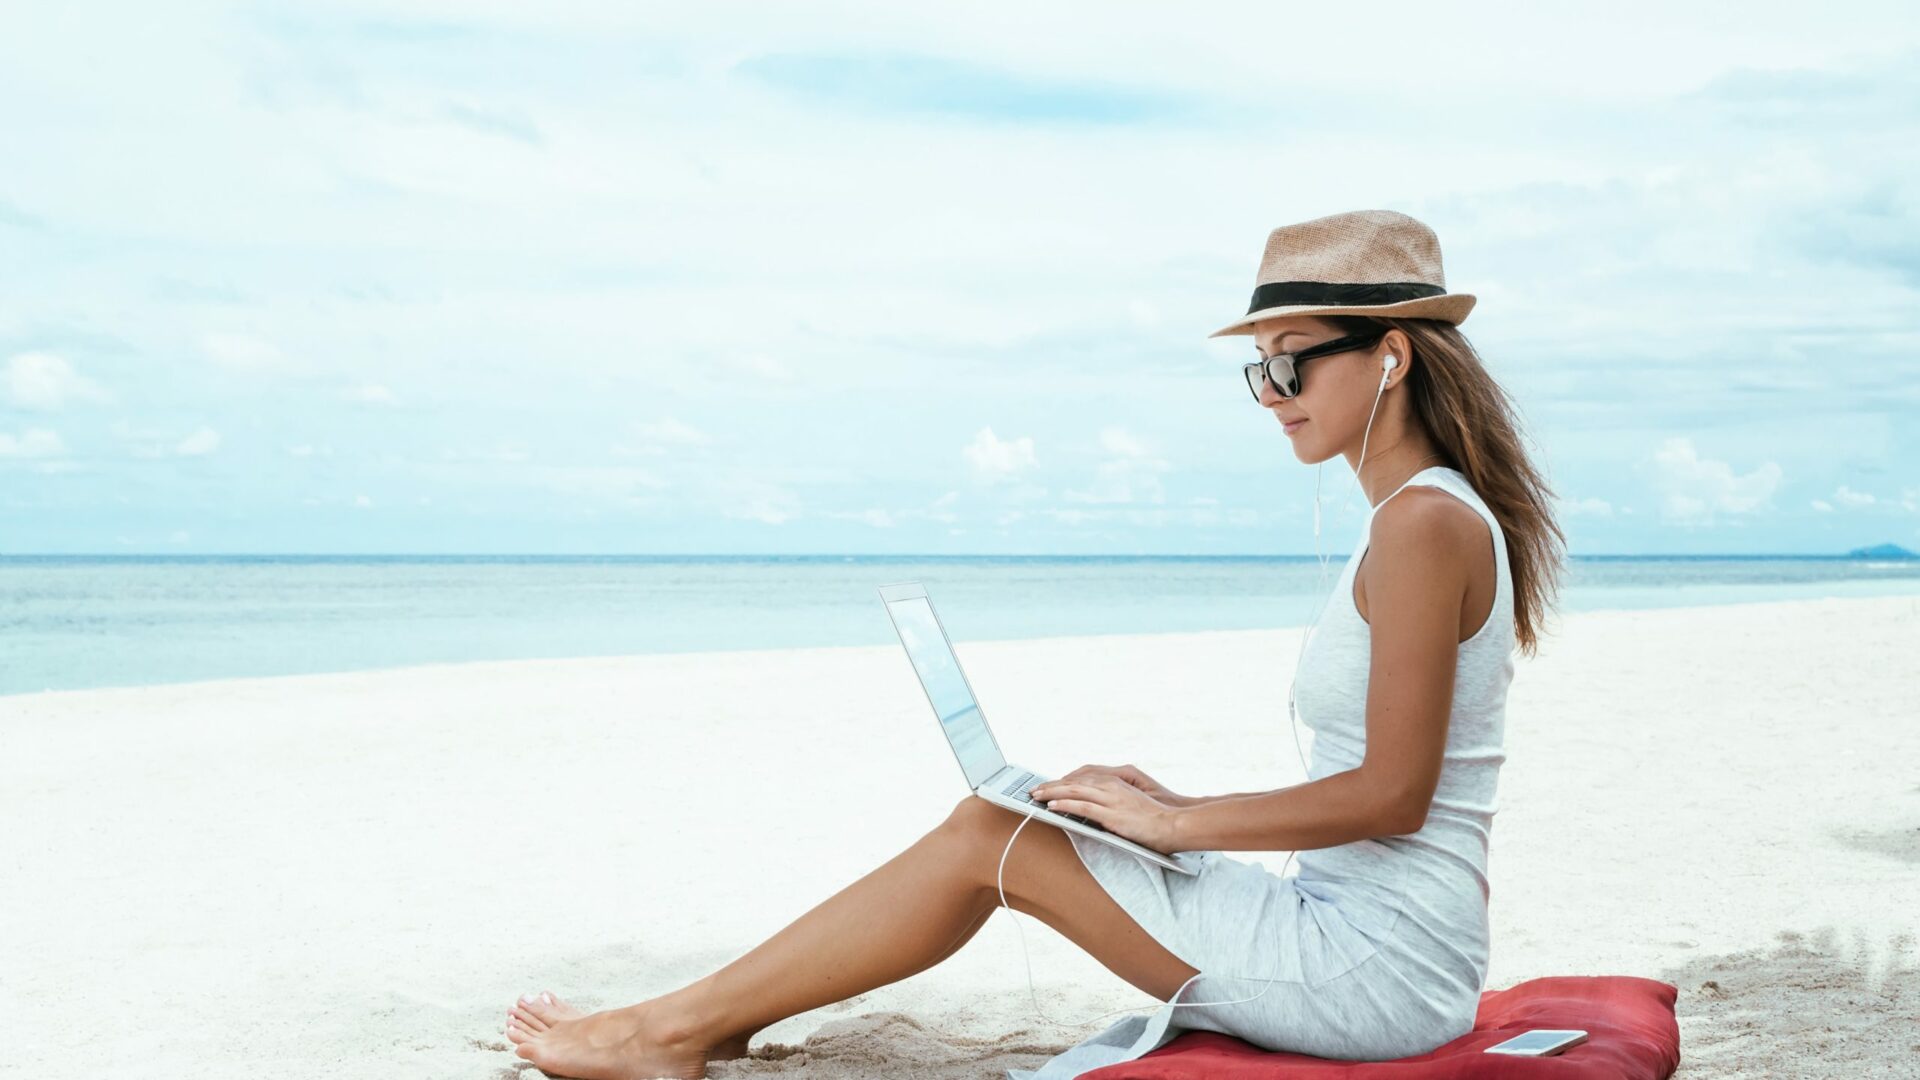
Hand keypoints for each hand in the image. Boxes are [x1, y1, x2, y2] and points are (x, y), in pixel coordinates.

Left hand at [1043, 763, 1194, 808]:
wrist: (1175, 824)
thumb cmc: (1157, 819)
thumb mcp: (1132, 806)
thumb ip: (1114, 804)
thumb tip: (1098, 813)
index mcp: (1117, 783)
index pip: (1083, 779)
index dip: (1063, 782)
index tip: (1049, 786)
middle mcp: (1112, 787)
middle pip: (1075, 782)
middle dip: (1052, 785)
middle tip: (1035, 790)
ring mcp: (1112, 800)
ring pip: (1075, 792)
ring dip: (1052, 793)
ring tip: (1036, 796)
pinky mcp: (1113, 815)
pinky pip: (1083, 807)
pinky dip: (1065, 805)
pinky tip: (1052, 806)